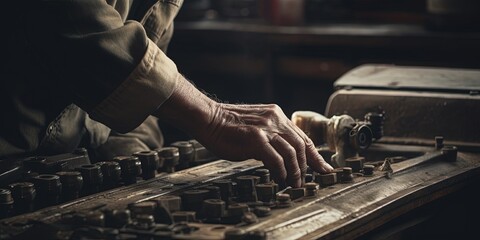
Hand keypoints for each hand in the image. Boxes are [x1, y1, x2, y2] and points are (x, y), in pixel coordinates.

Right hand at [201, 103, 332, 186]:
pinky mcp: (255, 138)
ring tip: (292, 184)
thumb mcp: (255, 128)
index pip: (302, 138)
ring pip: (292, 153)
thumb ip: (270, 137)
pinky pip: (276, 159)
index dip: (315, 156)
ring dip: (294, 172)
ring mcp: (266, 128)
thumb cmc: (227, 127)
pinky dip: (280, 172)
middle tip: (304, 183)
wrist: (207, 118)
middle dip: (307, 168)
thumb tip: (281, 157)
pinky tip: (278, 179)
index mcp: (276, 115)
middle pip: (301, 146)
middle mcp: (275, 119)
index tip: (324, 169)